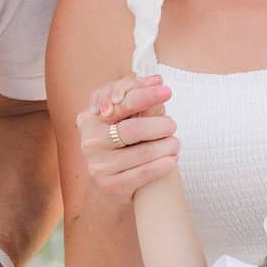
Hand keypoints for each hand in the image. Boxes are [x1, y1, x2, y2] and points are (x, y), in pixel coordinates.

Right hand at [78, 75, 177, 200]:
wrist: (113, 182)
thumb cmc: (124, 141)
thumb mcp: (126, 116)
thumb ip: (138, 96)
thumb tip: (157, 80)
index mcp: (91, 118)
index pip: (120, 103)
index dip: (144, 95)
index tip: (167, 90)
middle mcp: (90, 141)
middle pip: (131, 129)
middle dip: (159, 125)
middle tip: (173, 124)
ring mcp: (97, 166)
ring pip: (141, 153)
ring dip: (166, 146)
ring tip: (177, 143)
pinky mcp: (109, 186)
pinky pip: (141, 175)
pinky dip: (162, 166)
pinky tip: (173, 160)